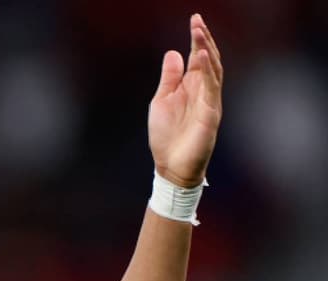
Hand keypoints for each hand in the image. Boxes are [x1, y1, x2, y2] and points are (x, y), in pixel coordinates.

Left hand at [149, 14, 222, 187]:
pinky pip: (212, 87)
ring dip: (207, 50)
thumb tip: (173, 52)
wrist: (171, 166)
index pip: (198, 58)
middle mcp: (204, 91)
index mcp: (191, 87)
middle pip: (208, 59)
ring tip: (199, 32)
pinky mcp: (211, 113)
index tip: (195, 20)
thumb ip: (169, 78)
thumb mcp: (162, 100)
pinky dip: (209, 71)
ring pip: (213, 70)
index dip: (197, 39)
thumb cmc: (166, 136)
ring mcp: (209, 101)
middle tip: (198, 21)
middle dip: (204, 39)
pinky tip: (203, 56)